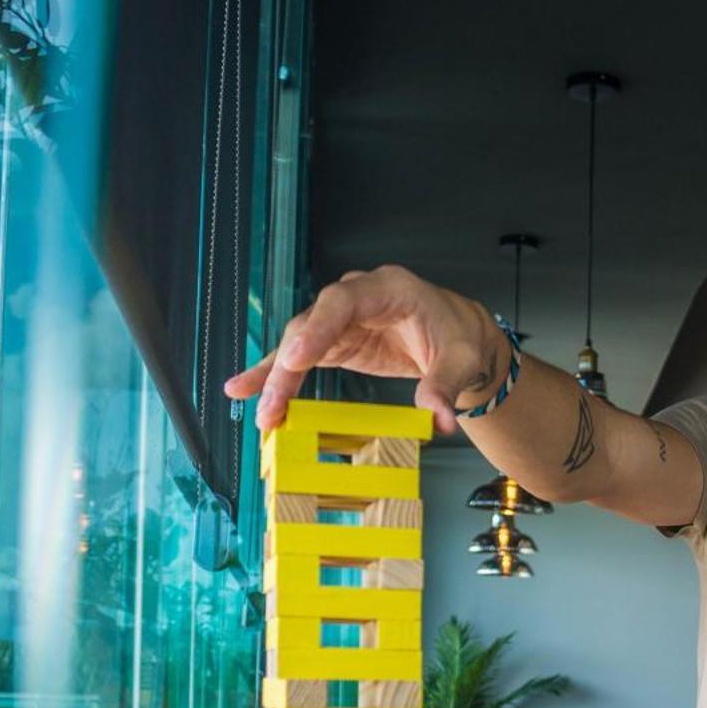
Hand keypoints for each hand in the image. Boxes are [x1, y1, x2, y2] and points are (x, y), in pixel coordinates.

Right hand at [221, 265, 504, 434]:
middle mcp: (356, 298)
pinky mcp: (334, 342)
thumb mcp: (461, 362)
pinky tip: (245, 390)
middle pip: (312, 326)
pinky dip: (274, 375)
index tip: (295, 358)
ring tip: (261, 412)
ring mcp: (340, 320)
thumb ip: (444, 386)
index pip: (344, 302)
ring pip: (298, 343)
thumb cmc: (460, 339)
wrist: (459, 338)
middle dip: (289, 366)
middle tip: (274, 405)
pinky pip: (299, 357)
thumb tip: (437, 419)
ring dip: (276, 378)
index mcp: (389, 289)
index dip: (317, 328)